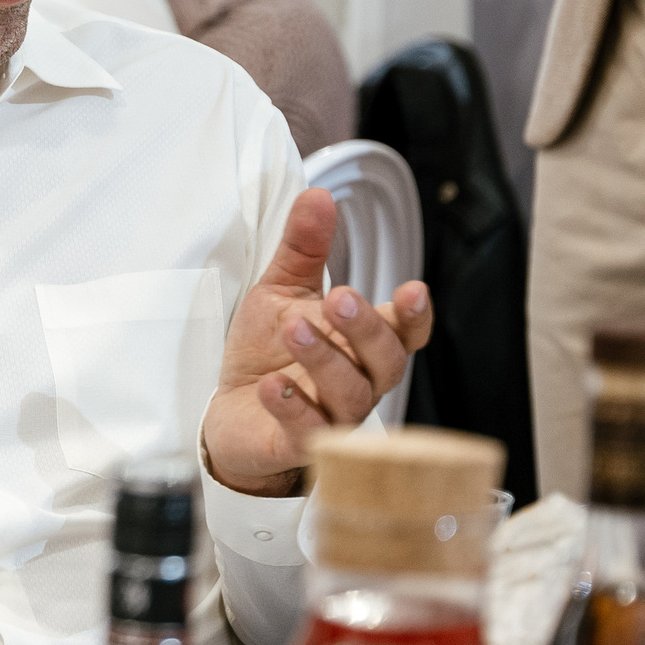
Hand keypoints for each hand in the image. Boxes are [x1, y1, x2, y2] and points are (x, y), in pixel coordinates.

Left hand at [201, 188, 434, 497]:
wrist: (230, 416)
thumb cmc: (267, 355)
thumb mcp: (280, 292)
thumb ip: (303, 249)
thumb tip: (318, 196)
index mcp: (362, 345)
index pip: (404, 331)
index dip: (414, 315)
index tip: (412, 290)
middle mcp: (358, 382)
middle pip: (385, 361)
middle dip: (364, 329)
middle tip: (337, 298)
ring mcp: (333, 418)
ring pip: (350, 395)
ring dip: (325, 360)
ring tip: (293, 329)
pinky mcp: (301, 448)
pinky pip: (309, 434)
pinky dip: (293, 408)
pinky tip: (272, 385)